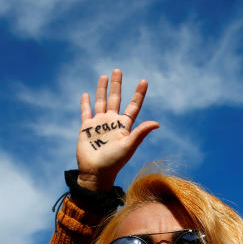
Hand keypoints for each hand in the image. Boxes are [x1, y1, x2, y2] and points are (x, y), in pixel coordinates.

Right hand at [76, 69, 159, 190]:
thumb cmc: (114, 162)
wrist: (96, 173)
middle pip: (116, 99)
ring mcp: (99, 124)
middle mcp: (112, 122)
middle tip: (118, 70)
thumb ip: (140, 133)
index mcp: (124, 126)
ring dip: (102, 89)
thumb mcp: (129, 146)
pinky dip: (85, 102)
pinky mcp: (86, 127)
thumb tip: (156, 123)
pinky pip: (86, 112)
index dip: (139, 94)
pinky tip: (86, 94)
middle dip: (117, 85)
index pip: (133, 106)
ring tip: (104, 76)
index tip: (144, 81)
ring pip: (101, 101)